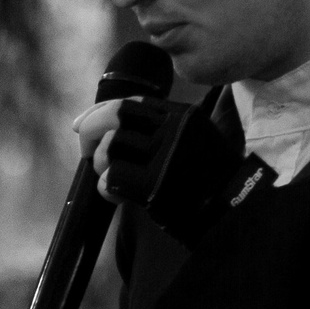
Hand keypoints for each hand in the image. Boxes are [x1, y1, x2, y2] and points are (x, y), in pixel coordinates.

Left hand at [77, 96, 248, 243]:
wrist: (228, 207)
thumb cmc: (199, 177)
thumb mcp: (183, 139)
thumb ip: (147, 128)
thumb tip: (83, 122)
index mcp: (181, 115)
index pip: (131, 101)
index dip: (98, 111)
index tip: (81, 125)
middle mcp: (174, 128)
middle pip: (115, 116)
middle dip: (91, 132)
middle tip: (89, 152)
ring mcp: (166, 155)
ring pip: (110, 146)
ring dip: (101, 164)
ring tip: (113, 176)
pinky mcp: (156, 183)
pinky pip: (112, 177)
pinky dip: (107, 188)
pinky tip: (118, 195)